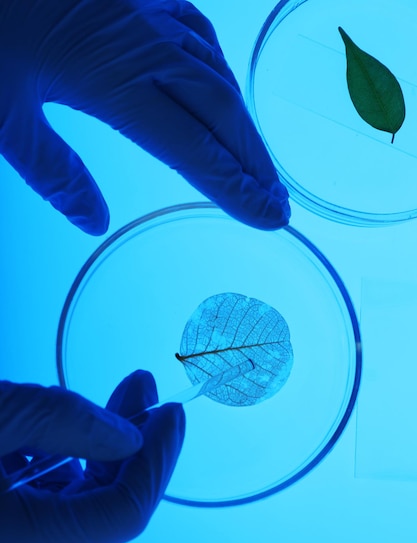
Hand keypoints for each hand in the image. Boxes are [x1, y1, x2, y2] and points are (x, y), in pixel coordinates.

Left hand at [0, 0, 289, 233]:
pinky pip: (198, 34)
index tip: (267, 216)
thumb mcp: (3, 114)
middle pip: (221, 113)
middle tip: (277, 201)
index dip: (234, 188)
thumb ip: (53, 171)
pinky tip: (222, 93)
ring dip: (242, 124)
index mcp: (112, 77)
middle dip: (254, 162)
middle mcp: (142, 43)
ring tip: (258, 164)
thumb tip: (92, 220)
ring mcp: (146, 10)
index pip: (193, 149)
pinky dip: (218, 73)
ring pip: (215, 74)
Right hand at [0, 370, 184, 542]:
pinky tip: (63, 425)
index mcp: (20, 542)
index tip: (170, 416)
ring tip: (119, 398)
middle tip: (146, 393)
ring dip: (97, 447)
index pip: (122, 512)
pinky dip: (61, 461)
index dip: (155, 460)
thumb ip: (62, 422)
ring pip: (72, 501)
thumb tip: (127, 436)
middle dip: (131, 442)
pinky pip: (42, 502)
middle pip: (101, 504)